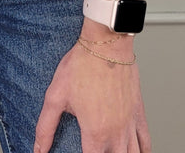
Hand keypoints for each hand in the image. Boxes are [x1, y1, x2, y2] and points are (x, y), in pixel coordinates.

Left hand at [33, 30, 150, 152]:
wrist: (106, 42)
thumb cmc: (82, 64)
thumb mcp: (56, 95)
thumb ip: (45, 127)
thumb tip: (38, 148)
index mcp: (96, 133)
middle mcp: (116, 132)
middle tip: (97, 152)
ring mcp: (130, 123)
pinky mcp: (138, 111)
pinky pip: (146, 140)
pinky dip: (144, 151)